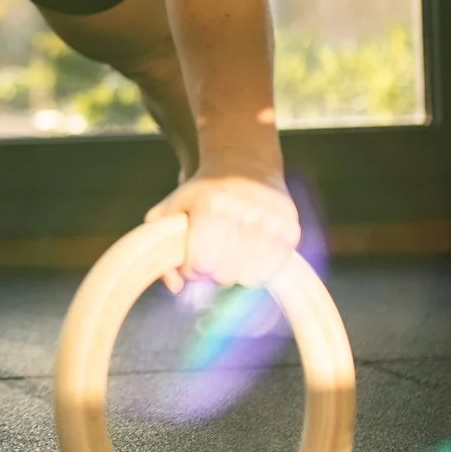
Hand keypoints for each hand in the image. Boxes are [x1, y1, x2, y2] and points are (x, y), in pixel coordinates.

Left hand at [149, 171, 299, 290]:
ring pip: (249, 278)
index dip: (192, 269)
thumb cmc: (203, 193)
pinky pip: (271, 271)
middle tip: (213, 256)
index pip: (201, 264)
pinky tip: (249, 255)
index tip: (192, 259)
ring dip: (236, 273)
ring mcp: (271, 220)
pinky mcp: (291, 229)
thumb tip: (175, 286)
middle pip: (225, 275)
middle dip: (214, 272)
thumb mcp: (172, 210)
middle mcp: (244, 210)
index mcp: (211, 204)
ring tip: (231, 255)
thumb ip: (160, 248)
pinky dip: (257, 270)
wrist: (245, 165)